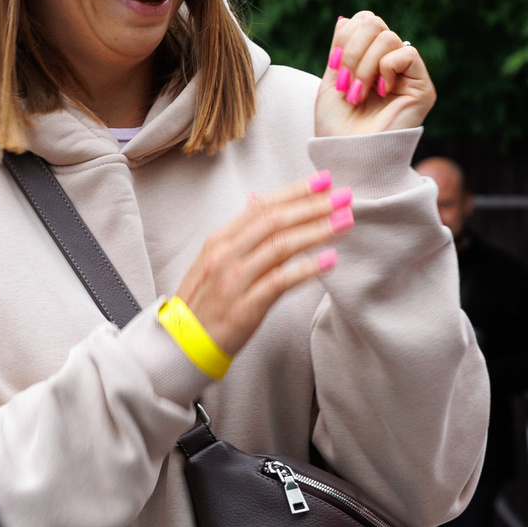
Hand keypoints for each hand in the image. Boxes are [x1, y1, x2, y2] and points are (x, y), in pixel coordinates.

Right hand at [171, 173, 354, 359]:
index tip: (324, 181)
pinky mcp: (245, 307)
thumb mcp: (216, 263)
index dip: (295, 191)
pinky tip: (330, 260)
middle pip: (274, 221)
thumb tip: (259, 204)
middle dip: (312, 206)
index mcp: (220, 241)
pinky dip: (307, 269)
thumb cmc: (205, 304)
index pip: (262, 207)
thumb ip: (241, 237)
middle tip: (344, 197)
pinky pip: (280, 282)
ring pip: (280, 246)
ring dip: (316, 231)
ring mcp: (234, 280)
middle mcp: (226, 255)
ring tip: (345, 222)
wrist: (182, 345)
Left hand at [316, 10, 435, 136]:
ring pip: (388, 37)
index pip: (365, 21)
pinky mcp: (422, 88)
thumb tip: (345, 18)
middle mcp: (391, 64)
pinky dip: (386, 68)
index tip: (335, 66)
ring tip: (358, 93)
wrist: (348, 153)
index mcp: (370, 60)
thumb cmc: (336, 125)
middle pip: (375, 23)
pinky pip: (407, 54)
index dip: (347, 36)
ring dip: (365, 65)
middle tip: (346, 81)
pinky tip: (381, 92)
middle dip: (353, 50)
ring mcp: (407, 75)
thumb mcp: (332, 79)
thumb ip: (341, 48)